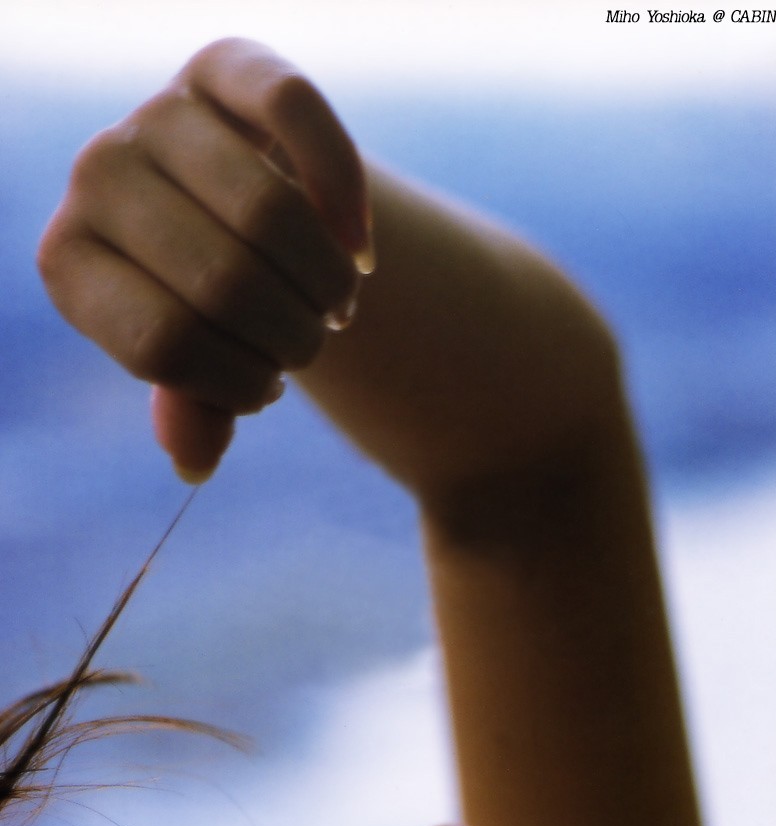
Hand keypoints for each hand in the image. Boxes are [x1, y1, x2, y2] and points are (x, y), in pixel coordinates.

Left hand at [38, 38, 373, 480]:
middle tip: (309, 346)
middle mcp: (97, 177)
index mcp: (70, 262)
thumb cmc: (203, 298)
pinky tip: (362, 249)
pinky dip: (347, 195)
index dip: (237, 385)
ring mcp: (157, 115)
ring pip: (270, 212)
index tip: (265, 388)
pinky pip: (300, 115)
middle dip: (290, 338)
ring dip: (325, 284)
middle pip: (224, 284)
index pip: (164, 344)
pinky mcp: (225, 66)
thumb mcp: (192, 354)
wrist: (225, 204)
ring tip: (333, 306)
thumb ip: (192, 401)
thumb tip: (193, 464)